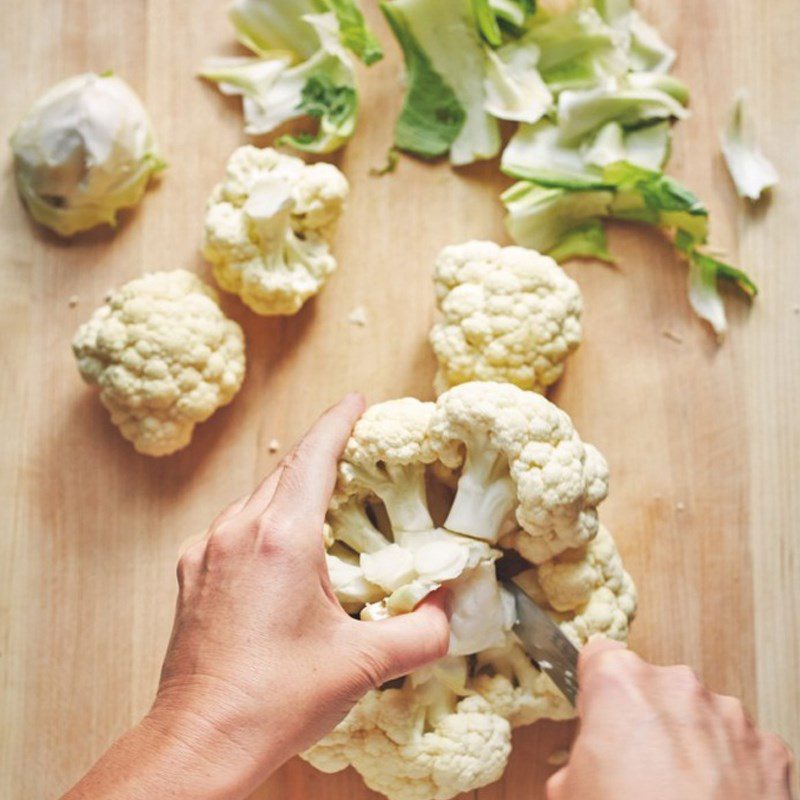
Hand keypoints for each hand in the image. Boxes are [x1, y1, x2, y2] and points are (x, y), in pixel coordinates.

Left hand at [63, 394, 449, 799]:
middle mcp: (238, 532)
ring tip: (325, 504)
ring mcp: (208, 550)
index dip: (339, 421)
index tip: (357, 400)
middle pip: (287, 472)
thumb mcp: (361, 665)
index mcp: (281, 539)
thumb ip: (420, 633)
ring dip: (293, 492)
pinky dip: (264, 522)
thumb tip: (449, 613)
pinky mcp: (192, 572)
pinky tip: (283, 551)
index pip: (314, 457)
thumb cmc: (273, 701)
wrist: (200, 740)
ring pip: (258, 498)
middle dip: (322, 455)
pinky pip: (235, 527)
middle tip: (355, 452)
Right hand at [547, 640, 793, 799]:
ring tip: (680, 795)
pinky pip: (741, 748)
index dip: (595, 689)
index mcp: (620, 684)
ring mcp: (729, 716)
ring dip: (689, 743)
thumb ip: (578, 759)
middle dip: (645, 720)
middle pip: (652, 687)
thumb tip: (590, 768)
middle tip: (635, 771)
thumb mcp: (567, 792)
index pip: (598, 657)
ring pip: (699, 716)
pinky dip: (730, 769)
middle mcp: (676, 686)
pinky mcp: (770, 751)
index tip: (596, 714)